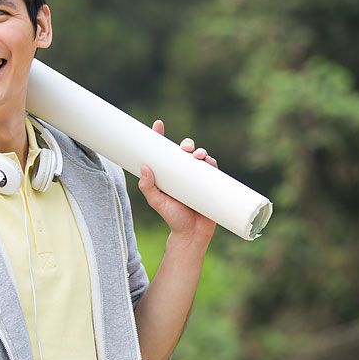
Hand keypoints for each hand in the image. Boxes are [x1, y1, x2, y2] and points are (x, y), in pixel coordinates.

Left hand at [140, 119, 218, 242]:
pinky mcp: (211, 185)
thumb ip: (148, 187)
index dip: (161, 137)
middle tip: (185, 148)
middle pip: (185, 152)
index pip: (164, 152)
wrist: (192, 235)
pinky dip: (212, 163)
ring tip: (198, 156)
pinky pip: (213, 170)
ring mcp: (198, 178)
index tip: (158, 125)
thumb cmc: (173, 218)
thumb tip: (145, 167)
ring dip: (200, 151)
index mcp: (169, 174)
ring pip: (200, 158)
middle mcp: (183, 173)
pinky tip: (210, 162)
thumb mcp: (157, 202)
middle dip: (186, 144)